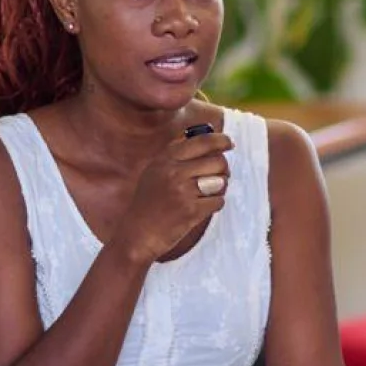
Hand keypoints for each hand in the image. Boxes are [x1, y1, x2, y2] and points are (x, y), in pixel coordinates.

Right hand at [115, 129, 232, 263]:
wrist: (137, 234)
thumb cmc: (148, 201)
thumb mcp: (155, 170)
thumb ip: (176, 152)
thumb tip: (205, 132)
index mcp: (165, 159)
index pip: (202, 141)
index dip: (220, 140)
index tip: (228, 143)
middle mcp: (174, 172)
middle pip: (217, 161)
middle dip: (223, 169)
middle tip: (219, 175)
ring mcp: (183, 192)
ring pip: (221, 181)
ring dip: (220, 187)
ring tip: (209, 192)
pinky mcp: (191, 211)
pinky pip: (218, 201)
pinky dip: (214, 204)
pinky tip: (203, 207)